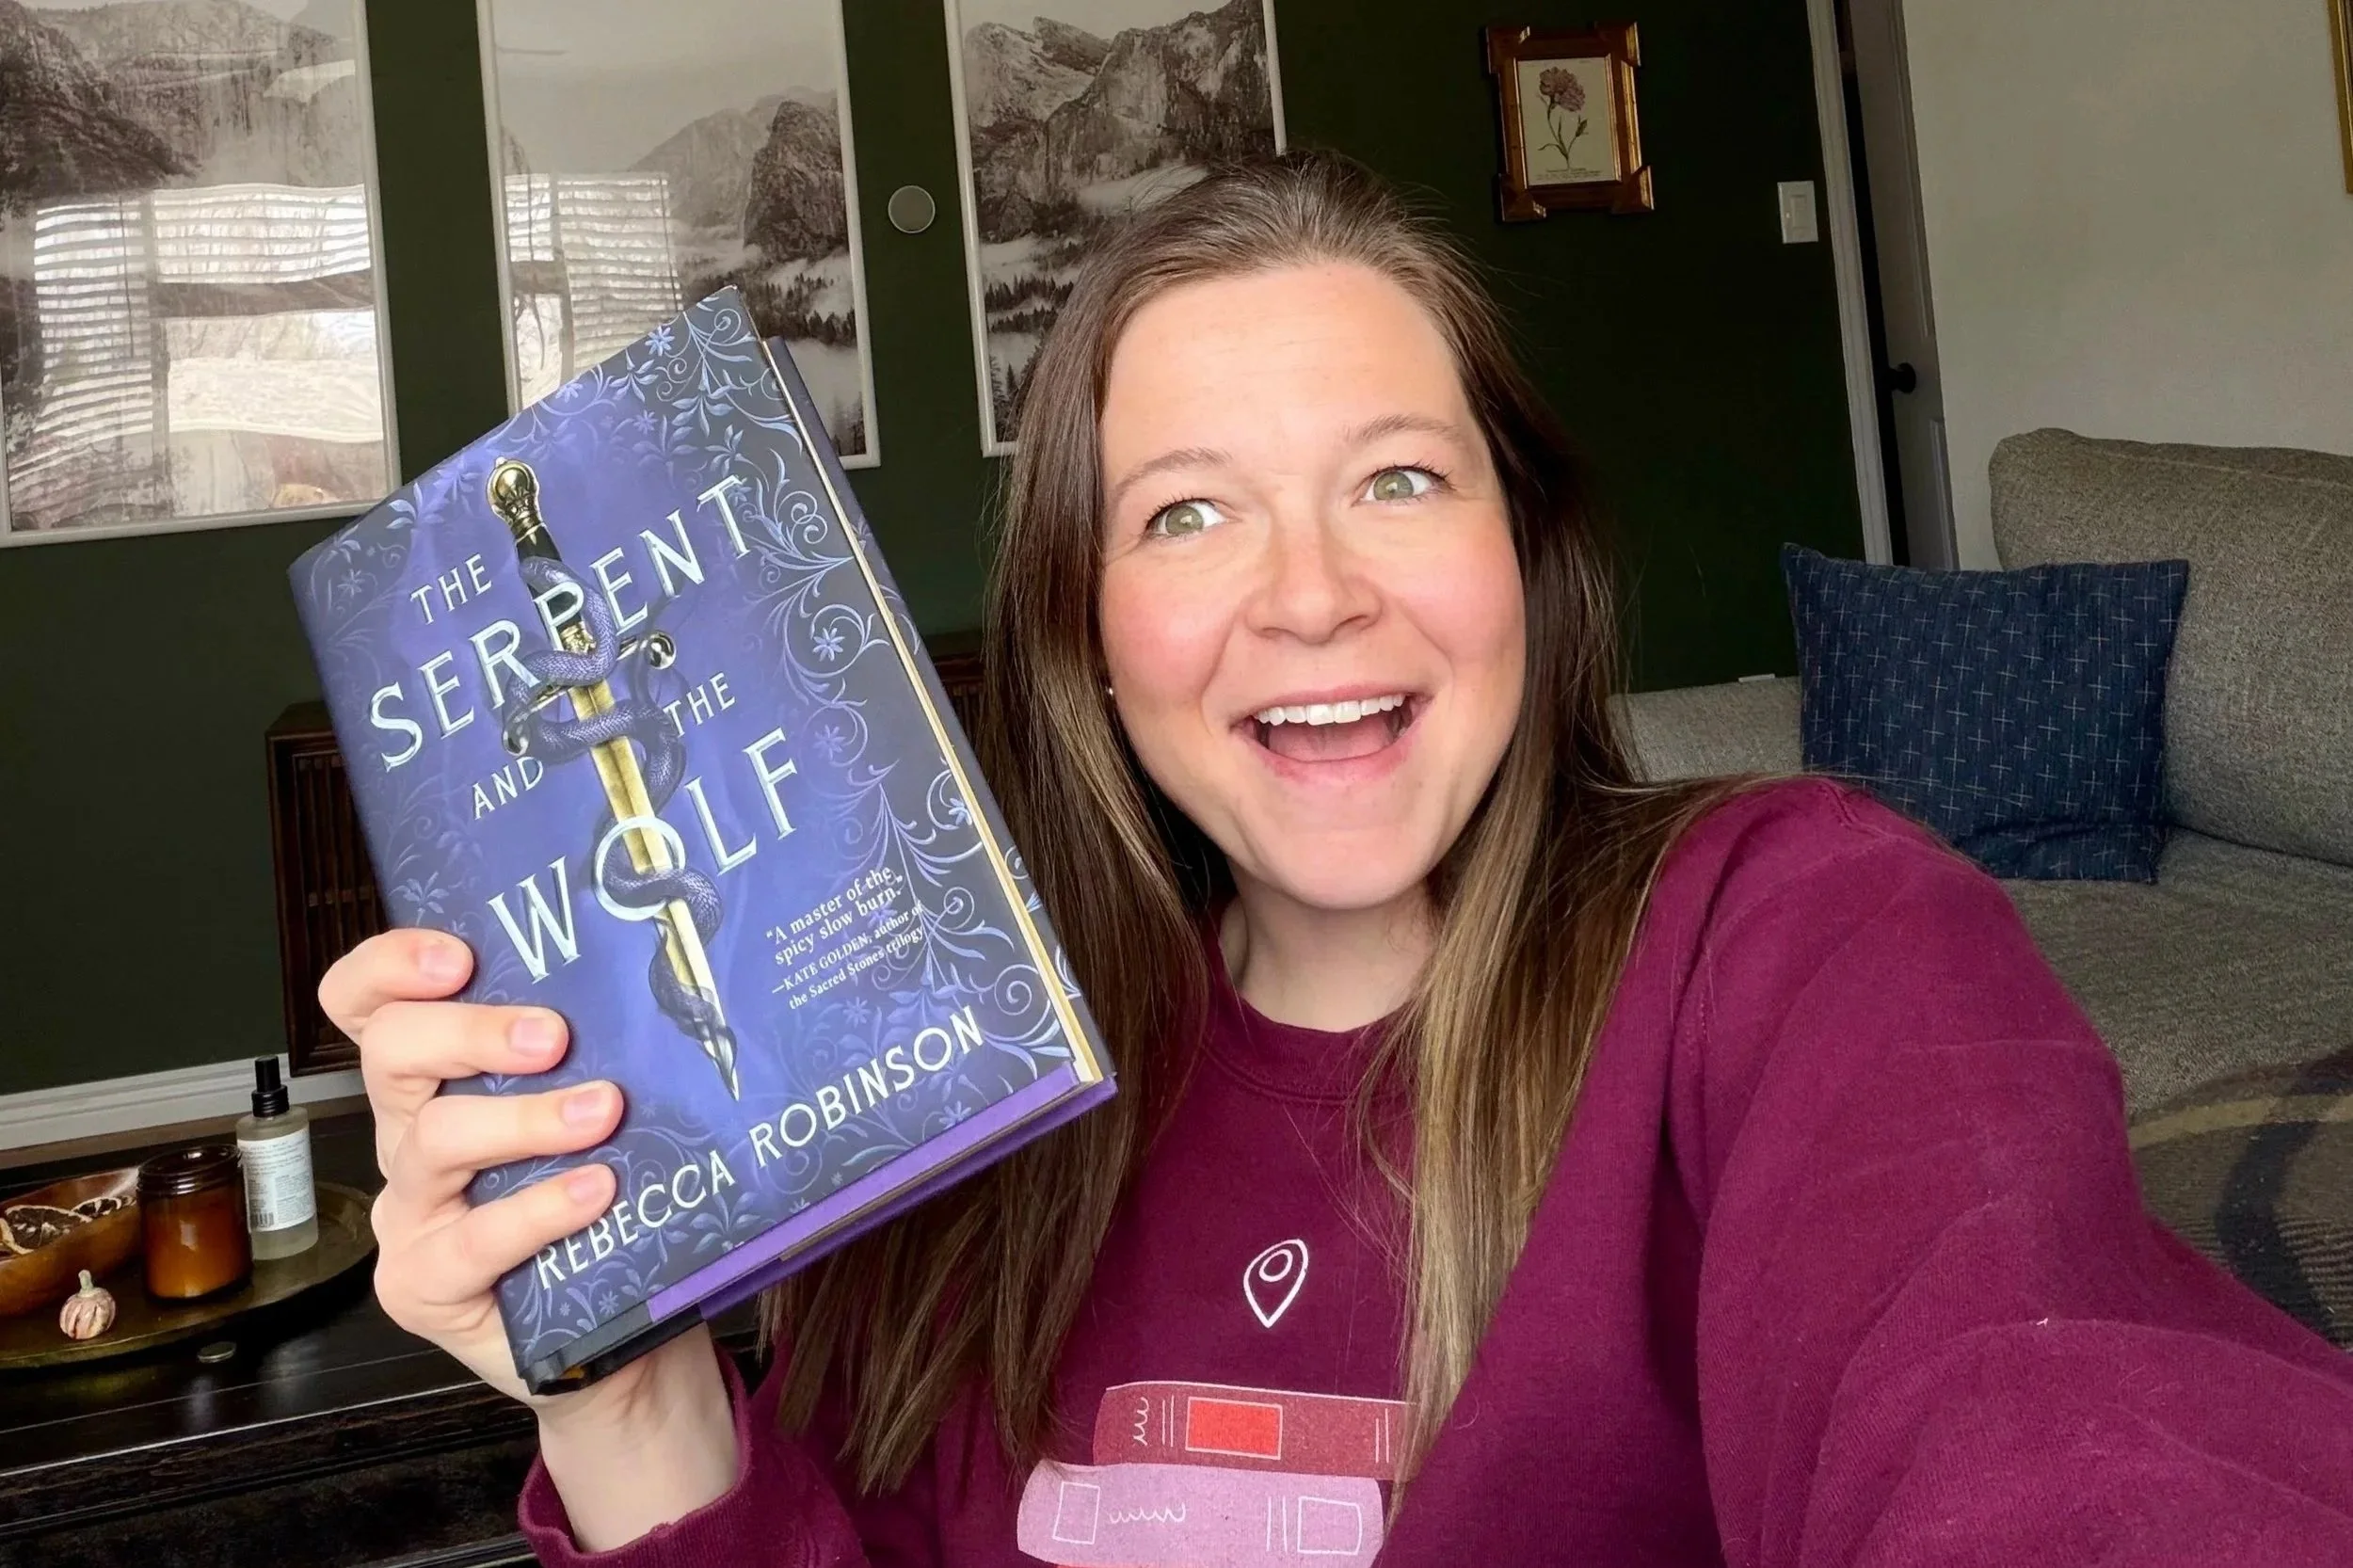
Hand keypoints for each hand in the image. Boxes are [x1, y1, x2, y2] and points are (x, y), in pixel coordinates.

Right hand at [324, 930, 736, 1543]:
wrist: (613, 1332)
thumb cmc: (602, 1201)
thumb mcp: (587, 1111)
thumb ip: (589, 1052)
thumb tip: (656, 978)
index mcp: (434, 1079)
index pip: (368, 1003)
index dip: (391, 967)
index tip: (461, 954)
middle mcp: (409, 1134)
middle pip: (391, 1054)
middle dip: (469, 1032)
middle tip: (551, 1036)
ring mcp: (410, 1211)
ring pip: (436, 1139)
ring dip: (524, 1118)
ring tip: (602, 1112)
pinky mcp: (422, 1284)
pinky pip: (472, 1238)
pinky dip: (538, 1209)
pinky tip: (594, 1191)